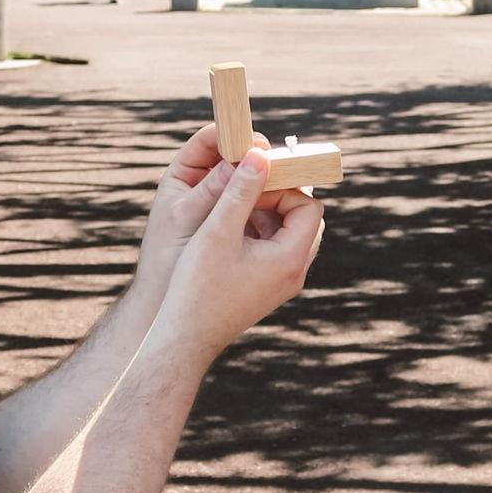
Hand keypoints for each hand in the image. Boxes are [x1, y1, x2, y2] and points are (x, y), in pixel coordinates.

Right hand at [159, 150, 323, 357]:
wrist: (184, 338)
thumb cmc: (197, 287)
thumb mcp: (218, 231)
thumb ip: (241, 190)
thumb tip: (260, 154)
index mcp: (289, 258)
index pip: (307, 205)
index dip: (283, 187)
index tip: (252, 182)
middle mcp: (294, 273)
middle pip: (303, 219)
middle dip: (277, 198)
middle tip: (246, 188)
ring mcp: (282, 284)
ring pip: (288, 234)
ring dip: (265, 214)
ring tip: (232, 207)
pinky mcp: (267, 289)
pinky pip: (275, 251)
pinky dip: (258, 233)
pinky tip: (228, 230)